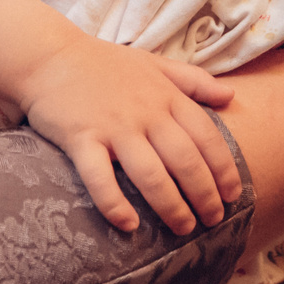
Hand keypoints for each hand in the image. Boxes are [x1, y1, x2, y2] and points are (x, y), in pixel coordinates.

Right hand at [14, 36, 239, 235]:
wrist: (49, 55)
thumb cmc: (104, 63)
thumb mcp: (154, 63)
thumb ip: (193, 80)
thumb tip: (230, 97)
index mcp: (166, 96)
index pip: (206, 136)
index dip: (224, 168)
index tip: (234, 194)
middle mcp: (145, 113)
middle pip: (184, 161)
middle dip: (204, 195)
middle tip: (213, 220)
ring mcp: (113, 127)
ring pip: (150, 174)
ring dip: (170, 206)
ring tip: (183, 229)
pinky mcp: (81, 139)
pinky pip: (99, 178)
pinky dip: (114, 204)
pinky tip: (128, 225)